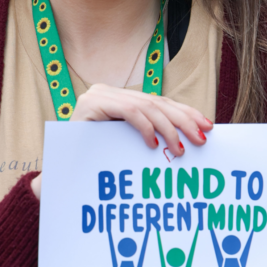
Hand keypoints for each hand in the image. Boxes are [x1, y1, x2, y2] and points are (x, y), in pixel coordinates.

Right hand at [29, 87, 212, 200]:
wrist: (60, 174)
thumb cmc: (95, 164)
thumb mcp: (127, 146)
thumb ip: (150, 135)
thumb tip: (188, 138)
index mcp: (119, 98)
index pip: (159, 102)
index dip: (186, 113)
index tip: (207, 127)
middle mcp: (108, 92)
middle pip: (156, 103)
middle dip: (183, 120)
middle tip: (201, 139)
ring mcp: (98, 95)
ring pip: (147, 107)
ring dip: (169, 128)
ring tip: (180, 149)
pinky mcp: (91, 104)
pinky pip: (129, 112)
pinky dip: (146, 127)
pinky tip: (154, 145)